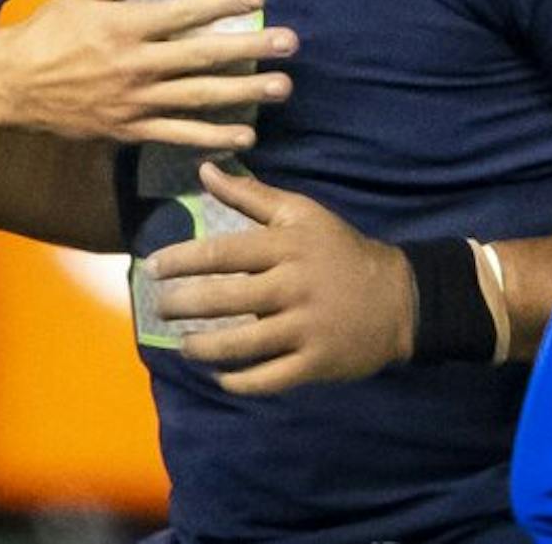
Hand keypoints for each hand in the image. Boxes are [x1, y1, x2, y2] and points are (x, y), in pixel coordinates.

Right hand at [0, 0, 295, 149]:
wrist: (13, 84)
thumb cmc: (51, 30)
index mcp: (126, 26)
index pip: (186, 12)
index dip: (225, 4)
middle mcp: (137, 65)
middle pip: (203, 56)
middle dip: (251, 49)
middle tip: (290, 44)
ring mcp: (136, 102)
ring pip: (199, 97)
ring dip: (244, 93)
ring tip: (281, 88)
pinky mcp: (131, 130)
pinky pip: (179, 135)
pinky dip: (212, 137)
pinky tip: (244, 135)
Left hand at [148, 162, 412, 394]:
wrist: (399, 297)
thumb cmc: (340, 250)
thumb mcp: (301, 213)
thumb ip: (250, 194)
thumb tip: (205, 169)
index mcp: (285, 247)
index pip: (221, 252)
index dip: (181, 260)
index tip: (152, 267)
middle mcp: (292, 286)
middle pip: (224, 299)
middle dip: (182, 305)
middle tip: (157, 308)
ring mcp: (304, 328)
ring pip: (241, 344)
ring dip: (203, 347)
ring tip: (184, 345)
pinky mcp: (315, 363)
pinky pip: (267, 378)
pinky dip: (238, 381)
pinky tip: (220, 375)